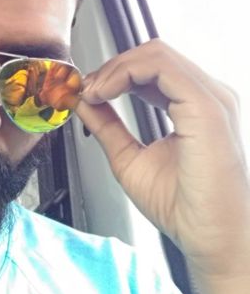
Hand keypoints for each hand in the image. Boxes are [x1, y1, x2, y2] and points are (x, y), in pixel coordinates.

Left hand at [77, 39, 249, 293]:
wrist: (211, 240)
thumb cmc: (183, 208)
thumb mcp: (129, 158)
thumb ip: (107, 125)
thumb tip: (83, 101)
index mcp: (194, 106)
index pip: (152, 68)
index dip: (114, 72)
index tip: (86, 91)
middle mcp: (207, 96)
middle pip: (153, 53)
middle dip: (111, 66)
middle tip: (84, 89)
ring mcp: (210, 98)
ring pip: (156, 53)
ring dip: (114, 68)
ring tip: (93, 92)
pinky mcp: (206, 108)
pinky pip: (162, 67)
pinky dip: (124, 73)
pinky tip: (105, 93)